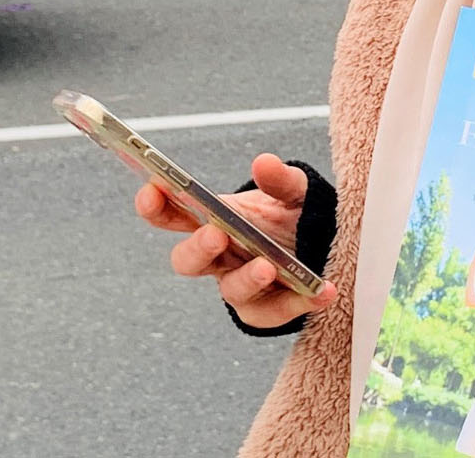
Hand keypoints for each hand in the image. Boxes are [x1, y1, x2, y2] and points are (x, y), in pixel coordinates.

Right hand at [135, 153, 335, 330]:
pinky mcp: (265, 310)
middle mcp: (218, 257)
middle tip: (216, 234)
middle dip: (198, 248)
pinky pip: (275, 312)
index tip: (152, 189)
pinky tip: (322, 291)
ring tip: (269, 268)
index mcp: (213, 221)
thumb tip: (264, 163)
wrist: (321, 245)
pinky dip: (300, 301)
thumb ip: (280, 178)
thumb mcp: (292, 190)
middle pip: (188, 260)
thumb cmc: (292, 215)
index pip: (172, 214)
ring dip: (248, 279)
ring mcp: (239, 286)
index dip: (155, 205)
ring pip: (231, 290)